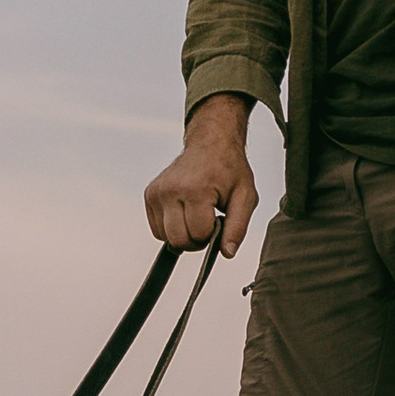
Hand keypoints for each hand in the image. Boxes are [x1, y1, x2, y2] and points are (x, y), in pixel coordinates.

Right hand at [145, 95, 258, 254]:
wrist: (211, 142)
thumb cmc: (229, 168)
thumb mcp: (245, 197)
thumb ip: (238, 227)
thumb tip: (227, 253)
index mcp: (196, 189)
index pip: (198, 235)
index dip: (211, 234)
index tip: (218, 219)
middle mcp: (171, 190)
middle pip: (178, 240)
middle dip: (196, 239)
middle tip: (208, 221)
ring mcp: (157, 192)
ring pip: (165, 238)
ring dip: (183, 234)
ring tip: (196, 215)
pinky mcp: (150, 194)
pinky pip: (157, 229)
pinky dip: (171, 228)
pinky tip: (184, 212)